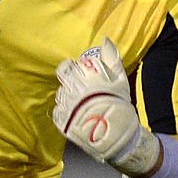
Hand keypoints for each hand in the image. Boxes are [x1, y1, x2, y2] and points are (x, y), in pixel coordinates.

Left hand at [53, 38, 159, 176]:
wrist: (116, 136)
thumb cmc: (120, 105)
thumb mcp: (120, 80)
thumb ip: (112, 60)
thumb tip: (105, 41)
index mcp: (84, 77)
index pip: (68, 66)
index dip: (74, 68)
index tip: (81, 73)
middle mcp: (72, 89)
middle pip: (63, 80)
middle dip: (72, 82)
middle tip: (83, 90)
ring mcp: (65, 105)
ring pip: (60, 94)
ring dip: (68, 95)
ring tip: (82, 103)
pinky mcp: (61, 120)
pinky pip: (57, 110)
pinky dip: (65, 110)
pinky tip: (77, 113)